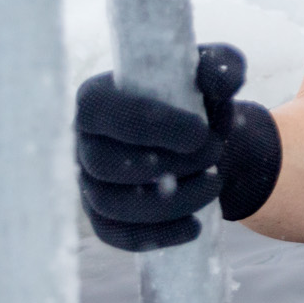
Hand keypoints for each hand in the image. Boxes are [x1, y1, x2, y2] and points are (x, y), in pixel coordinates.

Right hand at [71, 43, 282, 250]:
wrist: (203, 140)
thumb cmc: (199, 99)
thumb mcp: (215, 73)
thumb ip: (221, 67)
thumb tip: (221, 80)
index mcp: (96, 98)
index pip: (99, 111)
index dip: (147, 125)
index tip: (200, 132)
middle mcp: (82, 141)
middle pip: (103, 164)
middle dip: (166, 164)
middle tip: (214, 152)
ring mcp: (88, 182)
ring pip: (109, 204)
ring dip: (167, 202)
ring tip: (214, 185)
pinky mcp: (102, 216)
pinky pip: (114, 235)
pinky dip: (155, 235)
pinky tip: (194, 227)